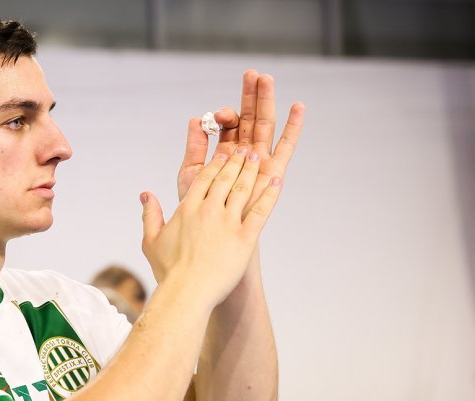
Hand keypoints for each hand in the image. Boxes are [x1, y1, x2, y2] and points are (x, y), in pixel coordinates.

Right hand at [140, 146, 281, 303]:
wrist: (187, 292)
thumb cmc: (168, 271)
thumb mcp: (151, 241)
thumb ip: (150, 214)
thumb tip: (146, 194)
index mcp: (187, 209)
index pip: (204, 178)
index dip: (216, 165)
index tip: (224, 155)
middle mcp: (209, 210)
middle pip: (225, 178)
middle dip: (237, 161)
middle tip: (246, 150)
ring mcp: (228, 223)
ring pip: (243, 189)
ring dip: (252, 171)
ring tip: (259, 158)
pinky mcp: (245, 238)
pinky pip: (261, 212)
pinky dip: (269, 196)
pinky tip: (276, 183)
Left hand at [177, 70, 304, 217]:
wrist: (213, 238)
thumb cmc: (199, 210)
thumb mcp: (191, 175)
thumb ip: (194, 148)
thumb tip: (195, 119)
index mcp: (222, 153)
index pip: (226, 125)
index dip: (223, 116)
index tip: (217, 116)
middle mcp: (243, 154)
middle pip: (249, 118)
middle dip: (250, 96)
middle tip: (251, 73)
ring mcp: (259, 161)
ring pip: (265, 126)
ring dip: (267, 102)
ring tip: (267, 79)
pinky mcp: (273, 171)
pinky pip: (285, 146)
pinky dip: (293, 127)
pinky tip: (298, 107)